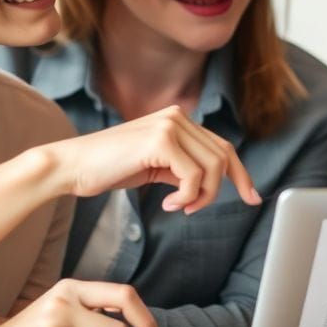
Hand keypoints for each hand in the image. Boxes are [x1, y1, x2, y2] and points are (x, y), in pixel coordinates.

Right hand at [47, 105, 260, 212]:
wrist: (72, 166)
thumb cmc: (109, 168)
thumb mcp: (155, 165)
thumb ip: (182, 167)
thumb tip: (213, 183)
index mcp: (178, 119)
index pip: (222, 146)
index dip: (241, 174)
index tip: (253, 197)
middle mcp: (177, 116)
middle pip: (224, 156)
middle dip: (222, 189)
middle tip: (195, 210)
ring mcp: (170, 125)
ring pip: (212, 168)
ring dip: (201, 196)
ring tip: (178, 207)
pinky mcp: (161, 140)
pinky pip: (194, 176)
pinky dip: (187, 197)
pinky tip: (168, 205)